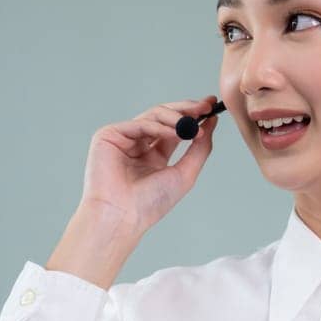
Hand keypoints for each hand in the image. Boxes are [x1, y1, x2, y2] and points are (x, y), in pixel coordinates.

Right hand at [81, 97, 219, 234]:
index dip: (193, 116)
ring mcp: (123, 139)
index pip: (175, 129)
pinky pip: (139, 124)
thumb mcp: (185, 173)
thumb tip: (212, 122)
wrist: (123, 215)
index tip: (211, 106)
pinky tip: (174, 131)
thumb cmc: (150, 203)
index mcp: (154, 156)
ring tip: (191, 125)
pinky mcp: (108, 135)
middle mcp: (138, 145)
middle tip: (205, 105)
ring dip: (176, 117)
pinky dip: (158, 125)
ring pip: (153, 115)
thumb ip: (200, 148)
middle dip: (187, 109)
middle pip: (164, 117)